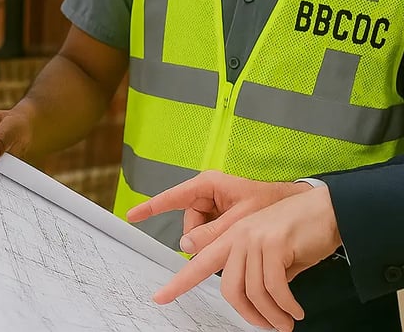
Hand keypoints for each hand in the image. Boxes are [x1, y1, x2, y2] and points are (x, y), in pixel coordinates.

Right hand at [127, 170, 307, 254]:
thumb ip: (213, 233)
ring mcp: (215, 206)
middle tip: (223, 244)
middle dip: (202, 237)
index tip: (132, 216)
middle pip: (190, 222)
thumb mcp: (241, 219)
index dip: (151, 207)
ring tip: (237, 241)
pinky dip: (219, 242)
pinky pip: (211, 233)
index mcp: (208, 185)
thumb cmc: (271, 204)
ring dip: (213, 242)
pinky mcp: (223, 217)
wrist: (297, 206)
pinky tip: (236, 243)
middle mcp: (208, 194)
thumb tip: (186, 245)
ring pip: (200, 232)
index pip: (173, 197)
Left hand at [156, 187, 340, 330]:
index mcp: (232, 237)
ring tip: (286, 321)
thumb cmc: (300, 233)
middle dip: (248, 315)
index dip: (178, 283)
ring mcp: (254, 237)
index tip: (160, 297)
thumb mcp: (271, 254)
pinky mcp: (274, 242)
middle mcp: (238, 236)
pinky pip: (275, 288)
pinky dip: (286, 306)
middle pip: (228, 288)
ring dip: (272, 315)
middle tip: (267, 326)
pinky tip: (295, 310)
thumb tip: (253, 299)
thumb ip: (254, 270)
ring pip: (252, 291)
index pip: (199, 263)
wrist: (326, 211)